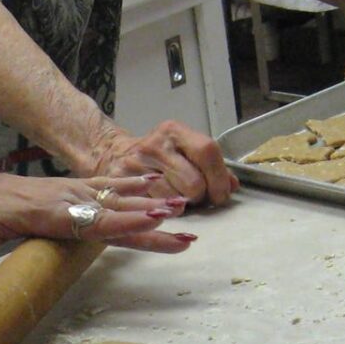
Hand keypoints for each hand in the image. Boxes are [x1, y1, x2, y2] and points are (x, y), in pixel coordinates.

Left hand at [0, 169, 198, 264]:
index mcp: (49, 212)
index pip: (92, 220)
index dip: (122, 223)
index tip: (154, 221)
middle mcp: (66, 199)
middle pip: (115, 211)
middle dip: (150, 220)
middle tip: (184, 229)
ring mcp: (71, 191)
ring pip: (117, 199)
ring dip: (150, 203)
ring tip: (184, 208)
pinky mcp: (72, 189)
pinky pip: (108, 187)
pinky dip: (133, 188)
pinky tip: (155, 190)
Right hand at [89, 120, 237, 206]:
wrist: (112, 155)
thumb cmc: (157, 156)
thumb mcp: (184, 150)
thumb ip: (211, 166)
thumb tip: (232, 185)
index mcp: (174, 131)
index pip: (207, 151)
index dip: (219, 178)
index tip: (222, 194)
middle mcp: (155, 145)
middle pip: (193, 182)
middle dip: (201, 197)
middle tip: (197, 197)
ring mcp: (136, 166)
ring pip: (174, 200)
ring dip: (183, 207)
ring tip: (178, 199)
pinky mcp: (122, 185)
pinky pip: (155, 208)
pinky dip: (165, 212)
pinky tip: (163, 205)